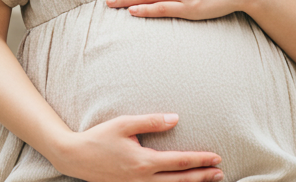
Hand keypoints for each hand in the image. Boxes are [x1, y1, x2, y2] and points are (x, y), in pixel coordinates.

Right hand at [50, 113, 222, 181]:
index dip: (200, 160)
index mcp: (143, 161)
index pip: (179, 161)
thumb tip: (176, 119)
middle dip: (202, 176)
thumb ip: (151, 121)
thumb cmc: (100, 137)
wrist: (75, 157)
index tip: (216, 157)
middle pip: (180, 180)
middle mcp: (142, 178)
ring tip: (209, 180)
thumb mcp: (125, 124)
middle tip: (220, 172)